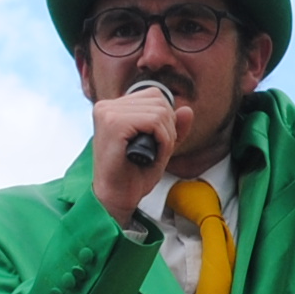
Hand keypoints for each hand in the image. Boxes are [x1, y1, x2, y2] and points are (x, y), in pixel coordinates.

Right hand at [90, 84, 188, 220]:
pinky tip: (152, 154)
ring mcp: (108, 113)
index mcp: (112, 107)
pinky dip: (162, 140)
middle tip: (157, 151)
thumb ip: (173, 127)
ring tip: (153, 154)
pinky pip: (154, 121)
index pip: (154, 95)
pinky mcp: (113, 123)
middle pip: (159, 101)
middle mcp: (107, 106)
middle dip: (168, 128)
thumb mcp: (159, 146)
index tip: (158, 142)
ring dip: (166, 136)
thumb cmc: (133, 174)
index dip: (166, 119)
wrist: (116, 197)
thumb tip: (187, 109)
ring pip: (159, 111)